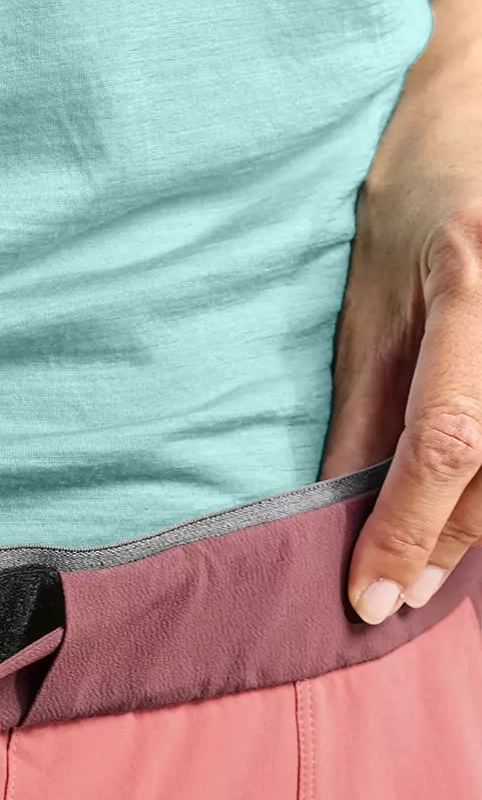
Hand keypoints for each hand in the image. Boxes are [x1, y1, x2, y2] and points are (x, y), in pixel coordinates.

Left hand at [321, 0, 481, 622]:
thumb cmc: (414, 202)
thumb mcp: (370, 305)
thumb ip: (361, 412)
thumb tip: (332, 514)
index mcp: (470, 283)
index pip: (446, 438)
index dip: (406, 527)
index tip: (370, 598)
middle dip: (441, 542)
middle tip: (393, 592)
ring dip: (473, 526)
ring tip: (421, 562)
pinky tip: (462, 516)